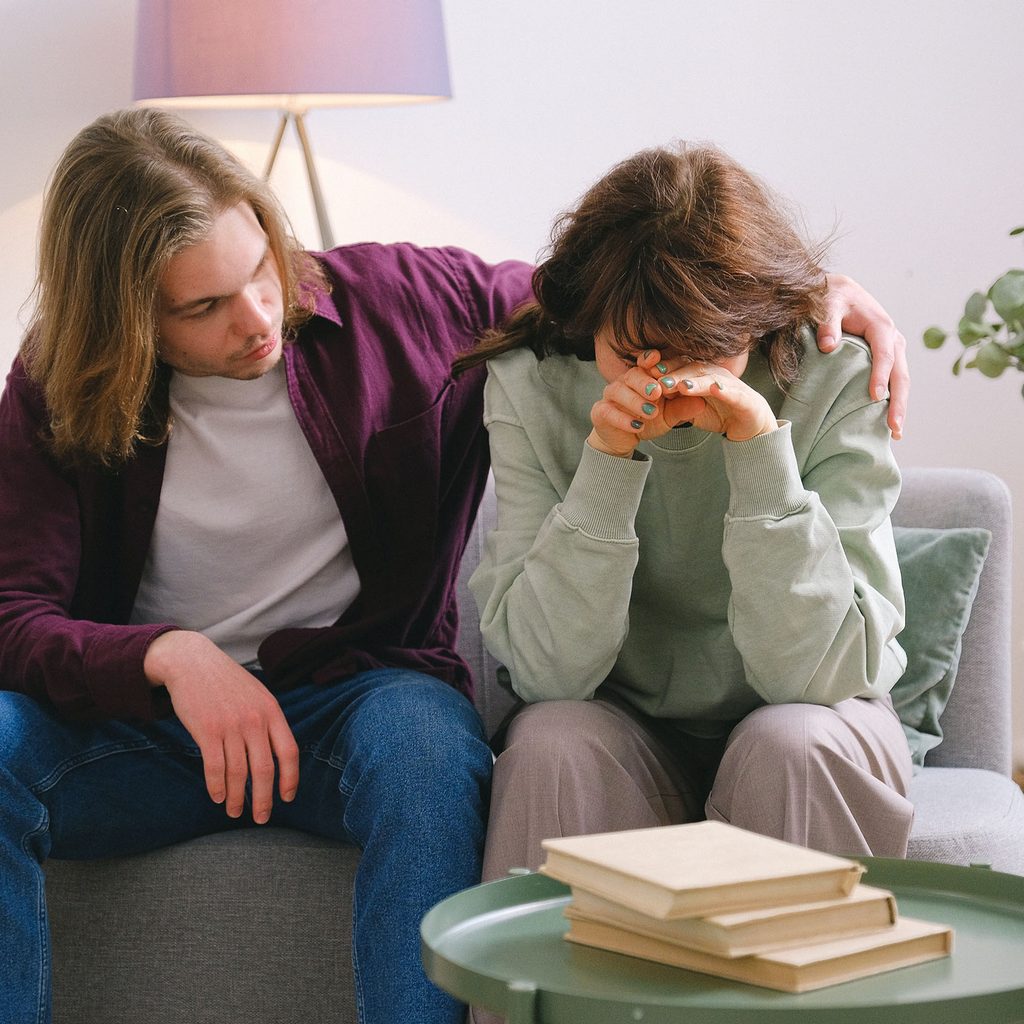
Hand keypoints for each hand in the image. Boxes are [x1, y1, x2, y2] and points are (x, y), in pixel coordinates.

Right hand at [144, 630, 298, 823]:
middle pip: (265, 770)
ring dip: (236, 798)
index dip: (290, 779)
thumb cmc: (227, 682)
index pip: (289, 752)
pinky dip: (216, 787)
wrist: (193, 662)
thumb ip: (268, 721)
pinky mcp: (207, 731)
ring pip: (238, 773)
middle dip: (263, 799)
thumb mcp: (257, 695)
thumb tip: (277, 755)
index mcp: (272, 711)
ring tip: (234, 811)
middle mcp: (254, 720)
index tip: (287, 798)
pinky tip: (217, 797)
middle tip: (260, 818)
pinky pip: (215, 768)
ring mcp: (231, 726)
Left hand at [587, 350, 776, 456]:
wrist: (750, 425)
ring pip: (709, 378)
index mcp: (700, 374)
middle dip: (673, 370)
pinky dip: (723, 390)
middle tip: (654, 374)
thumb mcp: (690, 406)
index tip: (642, 368)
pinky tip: (714, 389)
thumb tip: (648, 392)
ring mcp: (730, 384)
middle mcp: (715, 374)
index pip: (679, 365)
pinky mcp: (744, 399)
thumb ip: (673, 398)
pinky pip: (733, 393)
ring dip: (694, 380)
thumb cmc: (718, 412)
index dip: (662, 365)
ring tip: (678, 384)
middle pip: (691, 368)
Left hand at [817, 273, 908, 438]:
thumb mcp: (827, 304)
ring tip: (896, 433)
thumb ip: (827, 322)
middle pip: (901, 374)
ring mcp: (893, 351)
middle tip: (894, 428)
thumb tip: (827, 345)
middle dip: (899, 402)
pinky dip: (893, 401)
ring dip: (900, 407)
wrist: (839, 291)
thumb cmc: (832, 298)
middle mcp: (893, 340)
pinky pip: (894, 382)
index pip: (884, 354)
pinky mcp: (887, 359)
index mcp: (881, 326)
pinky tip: (887, 423)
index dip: (881, 375)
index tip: (875, 397)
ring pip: (902, 381)